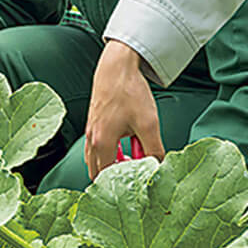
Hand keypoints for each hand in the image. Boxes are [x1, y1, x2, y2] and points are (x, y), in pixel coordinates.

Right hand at [85, 38, 164, 180]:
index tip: (140, 174)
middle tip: (133, 169)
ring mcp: (90, 131)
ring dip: (110, 163)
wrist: (117, 66)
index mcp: (102, 142)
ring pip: (94, 160)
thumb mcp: (149, 123)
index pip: (107, 176)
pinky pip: (94, 147)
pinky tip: (122, 144)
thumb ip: (154, 149)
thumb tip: (158, 165)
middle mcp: (91, 139)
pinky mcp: (93, 123)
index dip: (124, 180)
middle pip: (96, 172)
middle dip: (114, 175)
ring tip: (129, 156)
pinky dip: (106, 151)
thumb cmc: (129, 92)